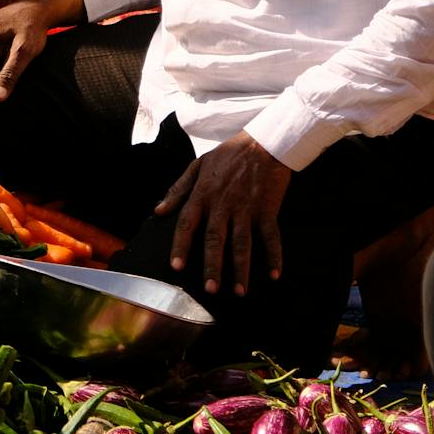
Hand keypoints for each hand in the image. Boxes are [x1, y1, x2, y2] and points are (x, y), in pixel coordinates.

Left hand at [155, 132, 290, 295]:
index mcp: (203, 193)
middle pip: (215, 239)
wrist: (264, 143)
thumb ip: (178, 190)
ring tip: (239, 291)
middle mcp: (223, 204)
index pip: (187, 223)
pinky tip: (274, 275)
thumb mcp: (198, 166)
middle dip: (212, 265)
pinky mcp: (267, 209)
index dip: (181, 245)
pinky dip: (274, 256)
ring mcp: (247, 208)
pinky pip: (271, 236)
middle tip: (210, 288)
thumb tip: (158, 210)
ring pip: (242, 243)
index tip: (176, 267)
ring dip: (241, 268)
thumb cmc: (229, 154)